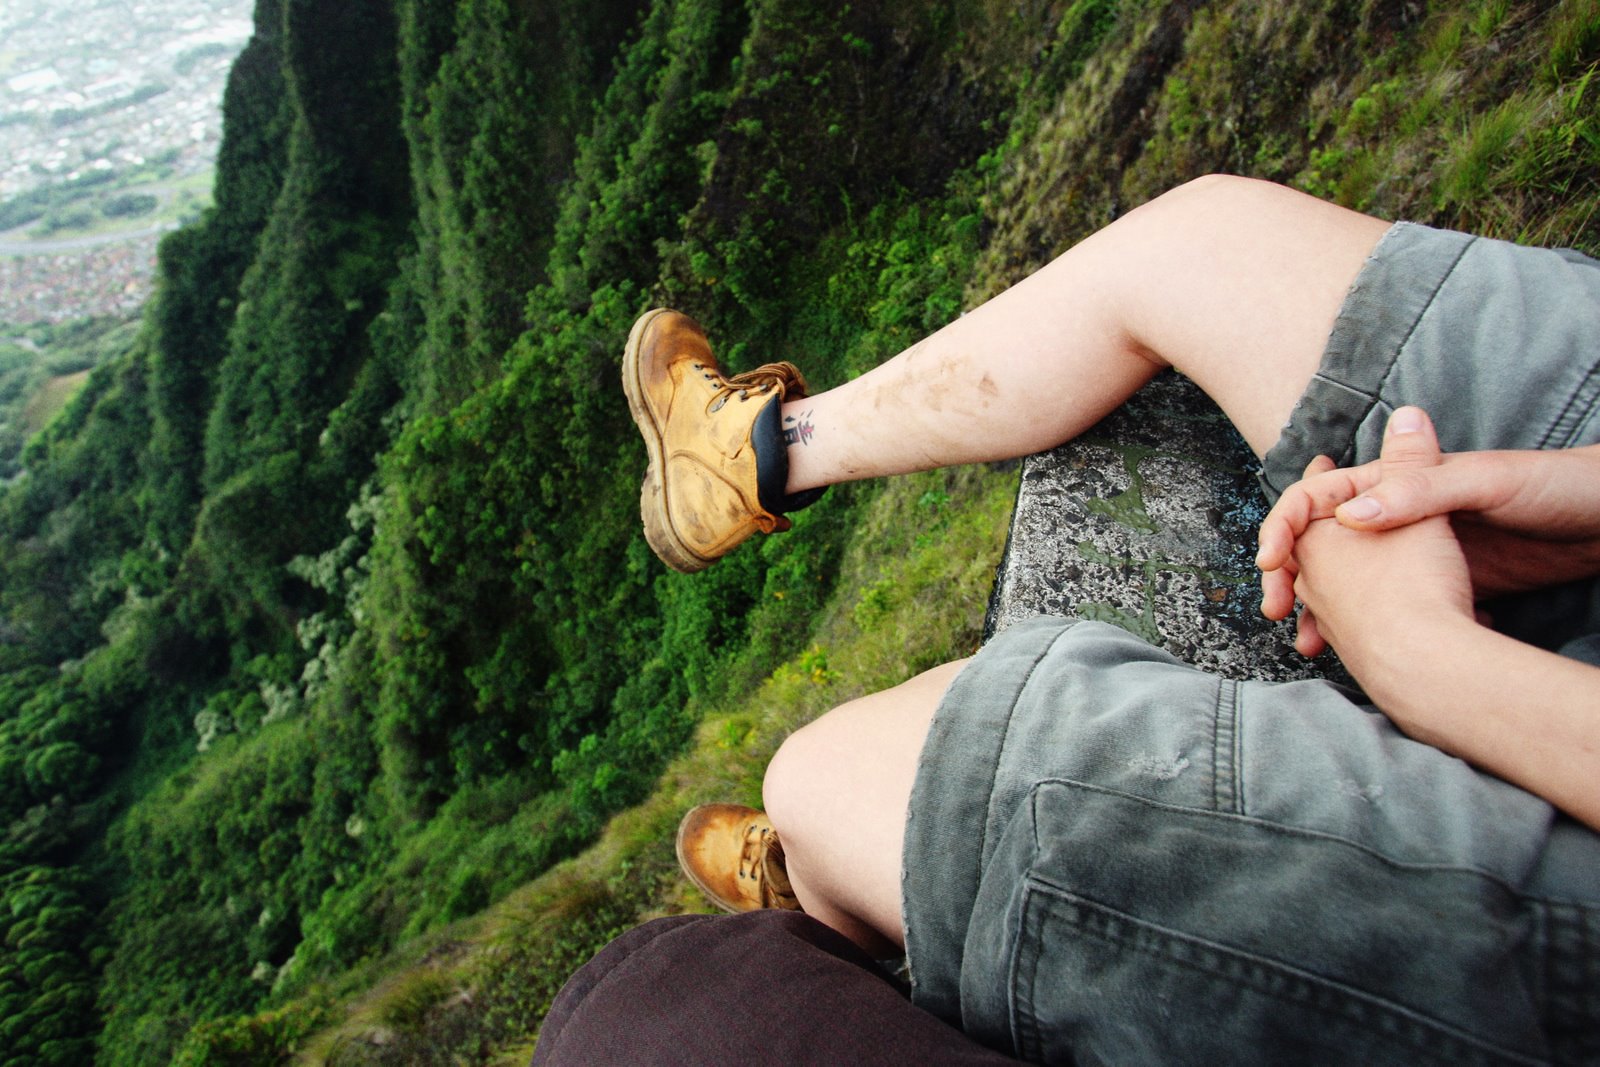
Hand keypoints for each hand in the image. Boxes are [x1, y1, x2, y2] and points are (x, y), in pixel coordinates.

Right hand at [1260, 410, 1475, 657]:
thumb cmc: (1553, 488)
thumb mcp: (1484, 481)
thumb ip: (1419, 490)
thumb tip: (1351, 511)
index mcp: (1401, 481)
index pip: (1321, 497)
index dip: (1286, 527)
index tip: (1272, 565)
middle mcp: (1401, 515)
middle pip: (1326, 546)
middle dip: (1294, 580)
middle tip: (1278, 611)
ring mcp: (1422, 553)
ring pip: (1355, 585)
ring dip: (1328, 615)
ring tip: (1311, 644)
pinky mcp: (1448, 585)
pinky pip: (1398, 610)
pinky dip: (1378, 633)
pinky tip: (1380, 656)